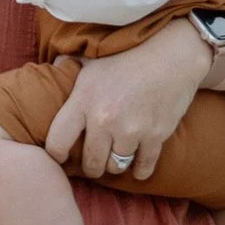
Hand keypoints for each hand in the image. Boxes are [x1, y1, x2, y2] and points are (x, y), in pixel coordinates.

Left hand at [44, 20, 214, 182]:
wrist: (172, 54)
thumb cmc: (128, 55)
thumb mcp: (92, 59)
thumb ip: (69, 66)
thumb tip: (52, 67)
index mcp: (83, 100)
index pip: (57, 142)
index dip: (56, 154)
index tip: (61, 156)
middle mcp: (105, 119)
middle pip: (91, 163)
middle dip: (90, 167)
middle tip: (93, 163)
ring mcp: (132, 129)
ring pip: (116, 167)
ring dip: (115, 165)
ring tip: (115, 158)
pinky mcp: (156, 135)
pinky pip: (144, 167)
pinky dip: (140, 170)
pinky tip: (137, 167)